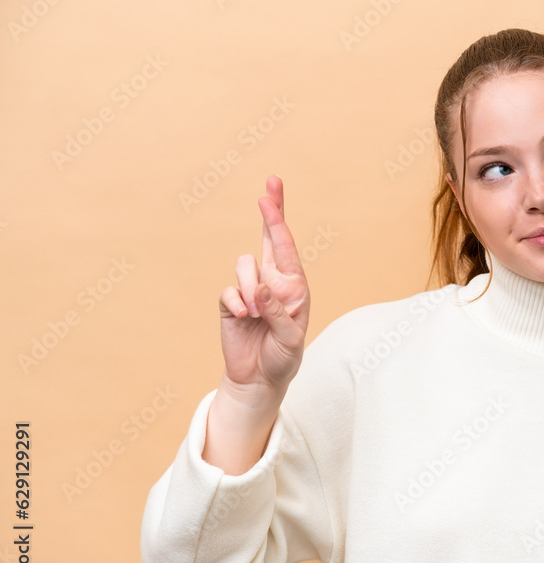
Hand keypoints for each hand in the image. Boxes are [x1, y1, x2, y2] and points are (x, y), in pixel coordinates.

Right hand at [217, 175, 309, 398]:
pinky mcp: (230, 302)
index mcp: (295, 286)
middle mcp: (273, 281)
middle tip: (271, 182)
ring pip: (244, 265)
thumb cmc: (283, 357)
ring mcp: (251, 289)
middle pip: (268, 239)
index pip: (286, 247)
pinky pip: (228, 290)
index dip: (278, 220)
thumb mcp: (290, 338)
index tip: (269, 196)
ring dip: (250, 289)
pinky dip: (235, 304)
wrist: (259, 379)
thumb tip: (260, 289)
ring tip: (255, 314)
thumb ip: (277, 311)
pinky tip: (243, 319)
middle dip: (271, 211)